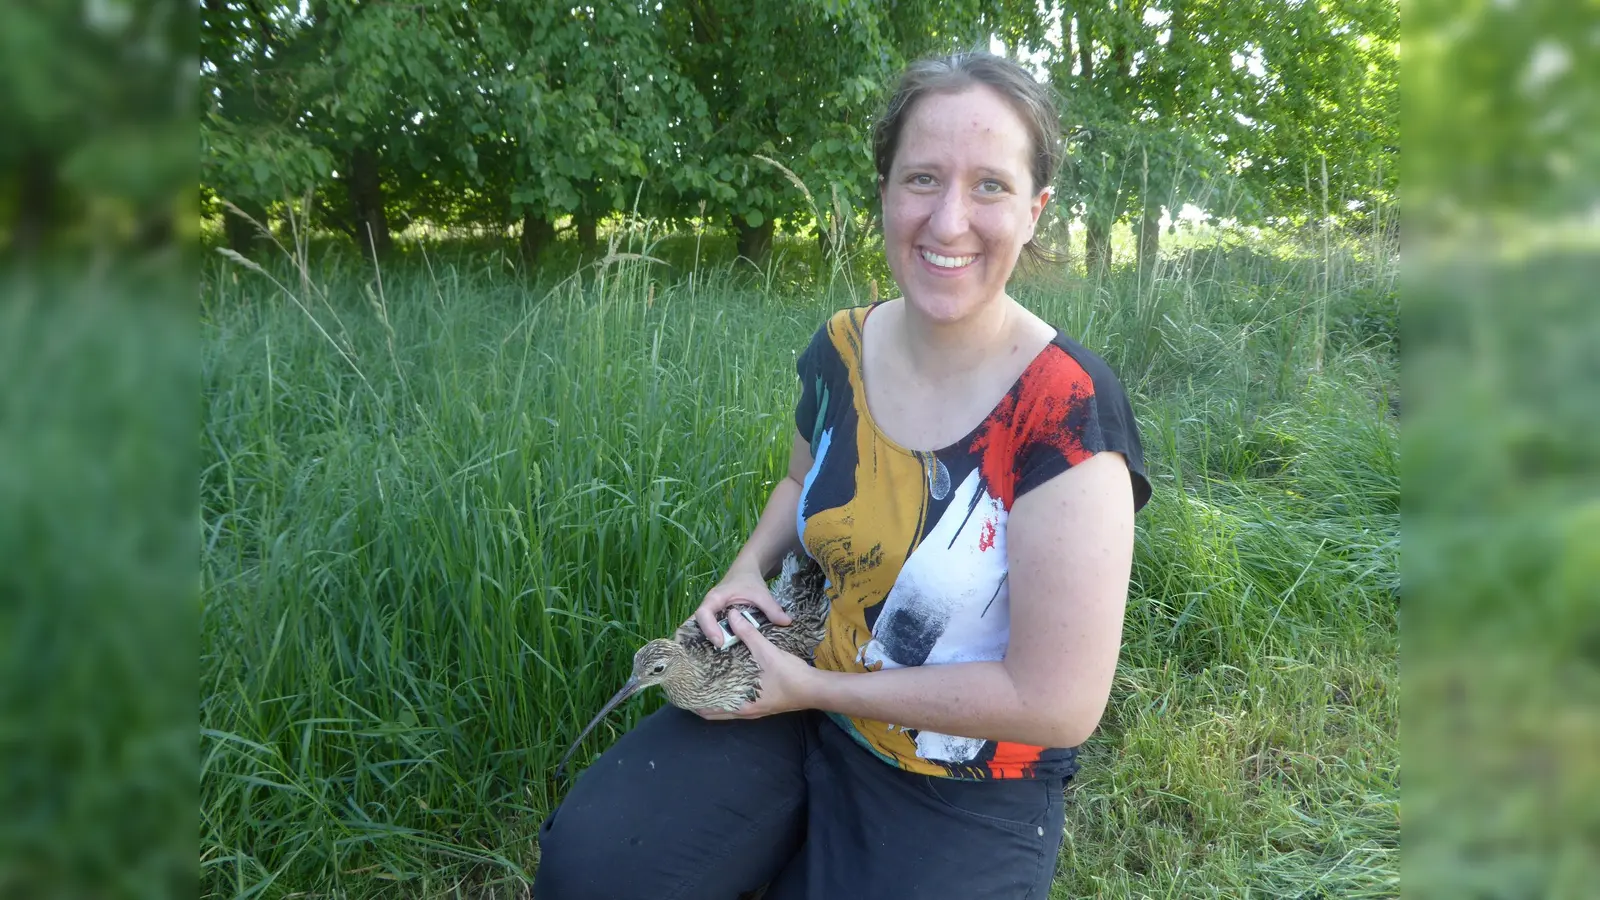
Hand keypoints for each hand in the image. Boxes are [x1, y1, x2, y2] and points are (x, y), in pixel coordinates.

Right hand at [694, 564, 791, 646]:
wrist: (745, 571)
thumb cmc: (750, 580)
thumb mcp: (762, 593)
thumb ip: (772, 608)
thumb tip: (786, 622)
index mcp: (716, 597)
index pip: (704, 613)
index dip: (709, 628)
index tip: (720, 642)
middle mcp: (709, 606)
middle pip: (698, 624)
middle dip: (705, 638)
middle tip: (720, 653)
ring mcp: (711, 613)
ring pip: (702, 628)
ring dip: (709, 640)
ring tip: (719, 657)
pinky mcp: (716, 618)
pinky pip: (711, 629)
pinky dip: (716, 638)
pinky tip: (725, 651)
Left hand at [696, 611, 817, 719]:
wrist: (816, 688)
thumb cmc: (790, 675)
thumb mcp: (767, 651)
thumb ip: (748, 633)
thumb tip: (731, 615)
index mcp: (741, 706)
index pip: (708, 710)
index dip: (692, 702)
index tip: (682, 689)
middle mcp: (745, 712)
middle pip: (715, 711)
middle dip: (702, 699)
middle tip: (690, 681)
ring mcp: (754, 709)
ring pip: (727, 706)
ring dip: (716, 695)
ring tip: (705, 677)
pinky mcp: (762, 704)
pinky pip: (738, 701)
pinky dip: (729, 693)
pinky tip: (728, 677)